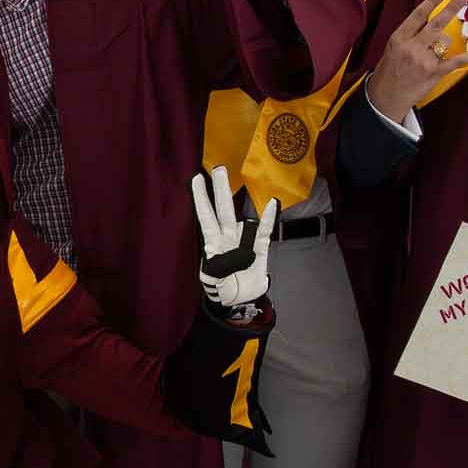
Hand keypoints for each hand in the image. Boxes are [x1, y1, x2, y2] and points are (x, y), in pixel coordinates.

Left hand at [192, 166, 275, 307]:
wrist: (241, 300)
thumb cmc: (222, 286)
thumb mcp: (212, 280)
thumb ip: (215, 268)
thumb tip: (226, 254)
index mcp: (213, 242)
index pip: (205, 216)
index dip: (200, 198)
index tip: (195, 178)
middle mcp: (227, 235)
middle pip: (223, 209)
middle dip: (220, 189)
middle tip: (219, 168)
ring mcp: (244, 239)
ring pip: (243, 216)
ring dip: (247, 201)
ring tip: (249, 181)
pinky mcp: (259, 247)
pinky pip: (264, 231)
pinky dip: (268, 218)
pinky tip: (272, 203)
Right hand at [363, 0, 467, 122]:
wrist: (385, 97)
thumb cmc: (389, 71)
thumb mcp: (392, 48)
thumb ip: (409, 35)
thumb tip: (431, 20)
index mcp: (399, 38)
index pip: (418, 15)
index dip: (432, 1)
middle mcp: (412, 47)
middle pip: (436, 23)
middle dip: (451, 8)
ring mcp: (424, 60)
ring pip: (445, 40)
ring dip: (445, 42)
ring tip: (433, 52)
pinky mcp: (434, 73)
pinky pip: (457, 60)